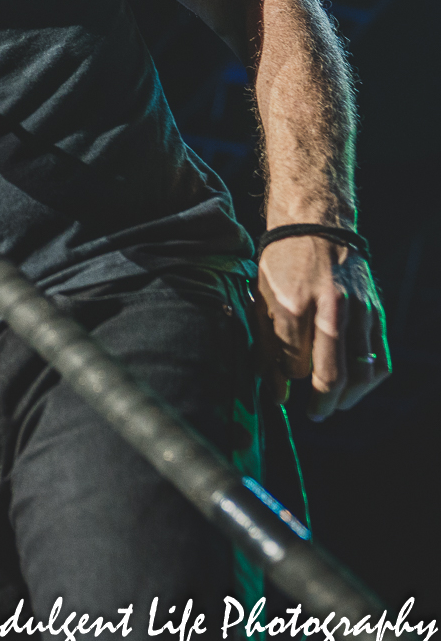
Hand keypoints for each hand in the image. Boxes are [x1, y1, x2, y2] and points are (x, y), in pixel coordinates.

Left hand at [253, 235, 390, 417]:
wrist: (315, 226)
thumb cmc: (281, 265)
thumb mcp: (261, 301)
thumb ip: (266, 347)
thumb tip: (277, 393)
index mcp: (292, 305)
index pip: (293, 364)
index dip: (287, 381)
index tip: (282, 385)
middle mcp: (329, 309)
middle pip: (331, 375)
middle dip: (321, 403)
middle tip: (314, 414)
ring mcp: (357, 310)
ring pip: (361, 372)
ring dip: (349, 398)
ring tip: (334, 406)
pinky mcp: (376, 312)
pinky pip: (379, 358)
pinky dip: (369, 380)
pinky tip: (355, 388)